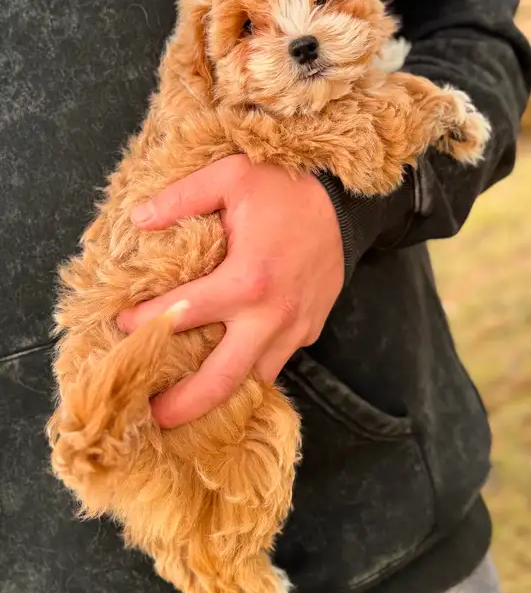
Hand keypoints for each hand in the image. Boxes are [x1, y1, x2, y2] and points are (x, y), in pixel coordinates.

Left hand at [117, 155, 343, 427]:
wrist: (347, 204)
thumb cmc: (287, 188)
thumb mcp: (231, 176)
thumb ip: (181, 197)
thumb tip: (138, 219)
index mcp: (246, 280)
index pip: (182, 314)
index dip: (144, 323)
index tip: (121, 326)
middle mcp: (272, 315)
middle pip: (222, 379)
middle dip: (185, 404)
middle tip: (154, 416)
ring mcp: (295, 327)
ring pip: (255, 378)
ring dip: (222, 393)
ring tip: (190, 399)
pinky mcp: (310, 329)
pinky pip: (277, 359)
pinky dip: (251, 367)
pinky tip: (230, 361)